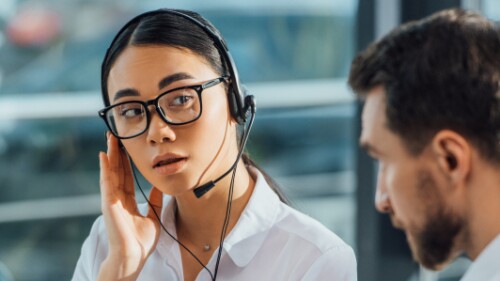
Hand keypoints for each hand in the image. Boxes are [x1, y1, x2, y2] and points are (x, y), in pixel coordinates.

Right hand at [97, 134, 162, 279]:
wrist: (134, 255)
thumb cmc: (141, 241)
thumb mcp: (153, 216)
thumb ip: (155, 200)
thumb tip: (160, 186)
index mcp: (127, 201)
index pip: (126, 176)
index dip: (126, 161)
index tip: (127, 147)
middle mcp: (117, 198)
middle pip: (116, 170)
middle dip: (116, 152)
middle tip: (116, 135)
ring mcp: (111, 199)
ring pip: (110, 172)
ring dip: (110, 154)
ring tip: (110, 138)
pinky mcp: (108, 203)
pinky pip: (106, 182)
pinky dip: (104, 168)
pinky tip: (104, 155)